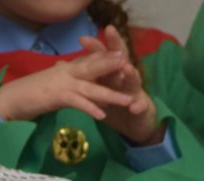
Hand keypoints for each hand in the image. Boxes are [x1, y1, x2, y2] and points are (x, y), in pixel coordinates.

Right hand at [0, 48, 132, 121]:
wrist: (11, 100)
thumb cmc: (31, 95)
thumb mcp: (53, 86)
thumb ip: (68, 85)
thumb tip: (79, 88)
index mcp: (66, 69)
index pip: (89, 61)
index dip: (106, 59)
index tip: (123, 57)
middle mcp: (65, 72)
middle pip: (92, 68)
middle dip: (111, 66)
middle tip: (129, 64)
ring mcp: (61, 83)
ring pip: (90, 87)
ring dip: (110, 94)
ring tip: (127, 99)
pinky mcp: (55, 96)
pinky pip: (77, 102)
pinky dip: (89, 108)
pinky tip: (102, 115)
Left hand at [79, 27, 160, 144]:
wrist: (135, 124)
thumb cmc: (115, 103)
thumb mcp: (98, 88)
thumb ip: (84, 76)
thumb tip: (60, 64)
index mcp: (112, 72)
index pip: (104, 55)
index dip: (95, 46)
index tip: (82, 39)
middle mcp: (125, 77)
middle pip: (121, 58)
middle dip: (116, 44)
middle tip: (110, 32)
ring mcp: (135, 91)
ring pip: (134, 80)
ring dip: (131, 74)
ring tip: (127, 68)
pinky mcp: (143, 107)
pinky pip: (141, 106)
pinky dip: (138, 106)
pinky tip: (134, 107)